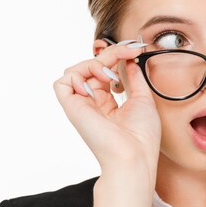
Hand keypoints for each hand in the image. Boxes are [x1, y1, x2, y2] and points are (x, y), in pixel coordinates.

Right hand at [53, 40, 161, 191]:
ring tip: (112, 74)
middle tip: (129, 51)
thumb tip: (129, 59)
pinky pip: (62, 83)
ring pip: (76, 71)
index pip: (105, 71)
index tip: (136, 49)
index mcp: (108, 103)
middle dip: (111, 53)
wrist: (134, 156)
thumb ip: (135, 78)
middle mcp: (92, 103)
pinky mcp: (72, 108)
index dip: (118, 56)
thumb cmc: (142, 136)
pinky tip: (97, 84)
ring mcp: (82, 106)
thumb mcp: (143, 99)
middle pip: (91, 67)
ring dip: (95, 63)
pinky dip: (77, 76)